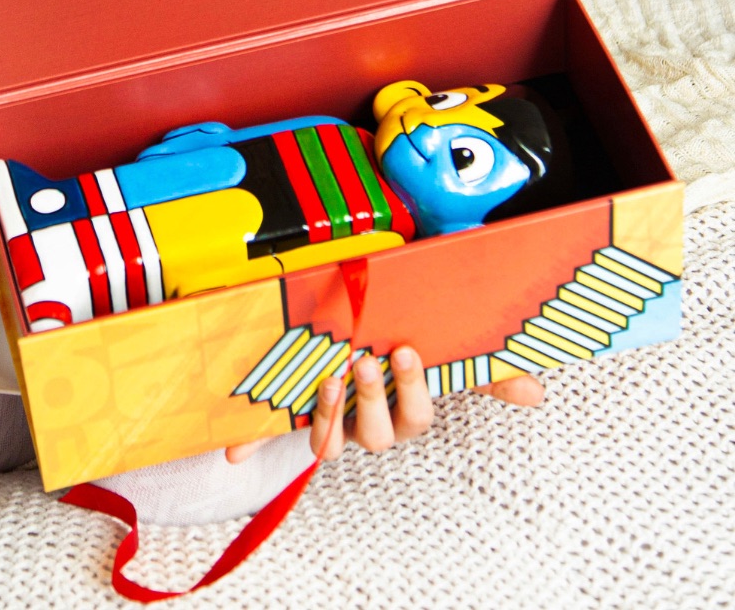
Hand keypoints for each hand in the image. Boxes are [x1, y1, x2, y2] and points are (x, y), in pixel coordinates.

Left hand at [225, 347, 544, 463]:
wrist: (360, 321)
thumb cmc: (407, 339)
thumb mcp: (448, 348)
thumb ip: (487, 368)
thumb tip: (535, 392)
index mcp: (403, 410)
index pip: (414, 416)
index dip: (409, 391)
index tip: (402, 351)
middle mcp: (368, 423)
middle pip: (373, 435)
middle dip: (368, 399)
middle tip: (361, 361)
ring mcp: (331, 419)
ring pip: (330, 441)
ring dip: (326, 414)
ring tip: (325, 377)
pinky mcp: (296, 410)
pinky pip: (274, 436)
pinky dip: (253, 444)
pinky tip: (234, 448)